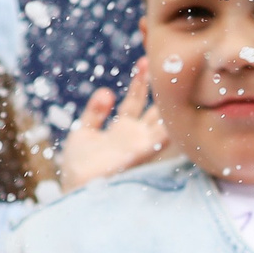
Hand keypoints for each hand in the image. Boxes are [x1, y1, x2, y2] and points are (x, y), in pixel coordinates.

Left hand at [58, 62, 167, 190]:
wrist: (77, 191)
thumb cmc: (78, 169)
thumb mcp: (82, 134)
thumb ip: (94, 112)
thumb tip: (107, 91)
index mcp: (121, 130)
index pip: (135, 100)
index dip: (139, 81)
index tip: (145, 61)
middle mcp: (136, 137)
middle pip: (154, 106)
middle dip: (160, 86)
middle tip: (168, 62)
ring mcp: (142, 145)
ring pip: (162, 118)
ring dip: (169, 101)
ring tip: (176, 79)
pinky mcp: (143, 154)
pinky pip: (162, 136)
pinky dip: (170, 123)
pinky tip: (176, 107)